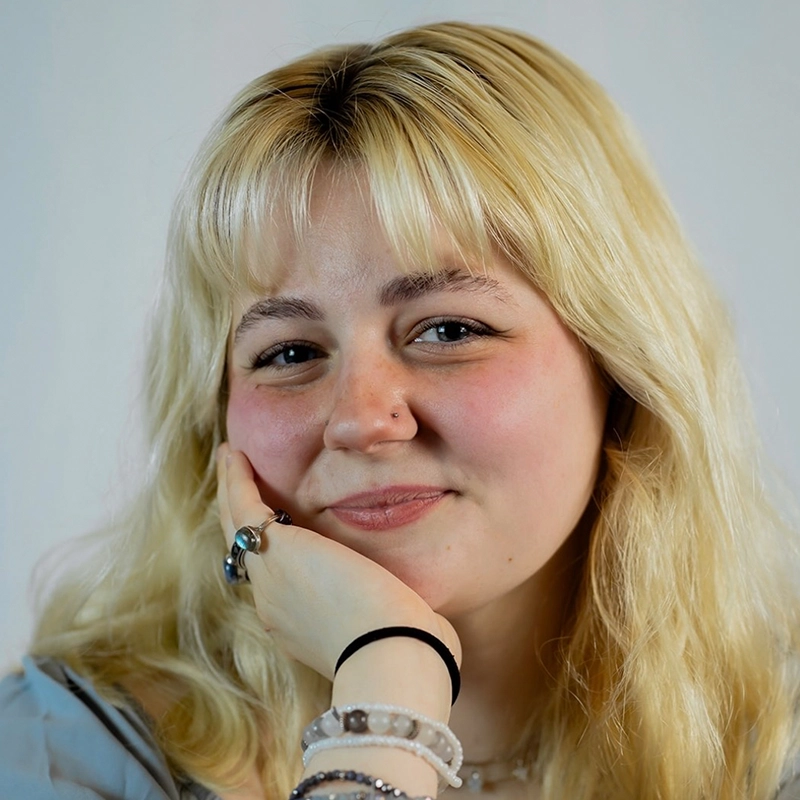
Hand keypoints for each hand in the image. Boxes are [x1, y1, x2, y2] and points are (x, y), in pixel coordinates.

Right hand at [216, 444, 460, 680]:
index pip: (277, 580)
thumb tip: (425, 613)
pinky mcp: (276, 551)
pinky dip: (234, 479)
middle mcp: (274, 604)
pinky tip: (232, 452)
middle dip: (239, 518)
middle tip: (234, 483)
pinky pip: (242, 506)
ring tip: (229, 460)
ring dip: (231, 491)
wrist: (392, 657)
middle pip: (246, 552)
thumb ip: (399, 613)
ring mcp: (269, 579)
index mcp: (301, 625)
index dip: (272, 551)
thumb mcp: (397, 628)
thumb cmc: (410, 651)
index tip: (276, 527)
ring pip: (237, 527)